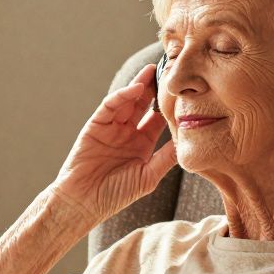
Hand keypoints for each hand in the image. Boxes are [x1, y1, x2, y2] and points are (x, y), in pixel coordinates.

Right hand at [51, 63, 177, 223]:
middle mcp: (127, 133)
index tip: (185, 93)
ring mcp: (111, 127)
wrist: (83, 202)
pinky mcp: (95, 125)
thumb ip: (167, 158)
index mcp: (142, 145)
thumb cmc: (115, 194)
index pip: (158, 120)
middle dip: (156, 89)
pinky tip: (135, 88)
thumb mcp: (148, 176)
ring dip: (140, 85)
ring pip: (128, 101)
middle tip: (171, 72)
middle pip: (144, 105)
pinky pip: (110, 106)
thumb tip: (189, 142)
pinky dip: (122, 96)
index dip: (170, 106)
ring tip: (154, 71)